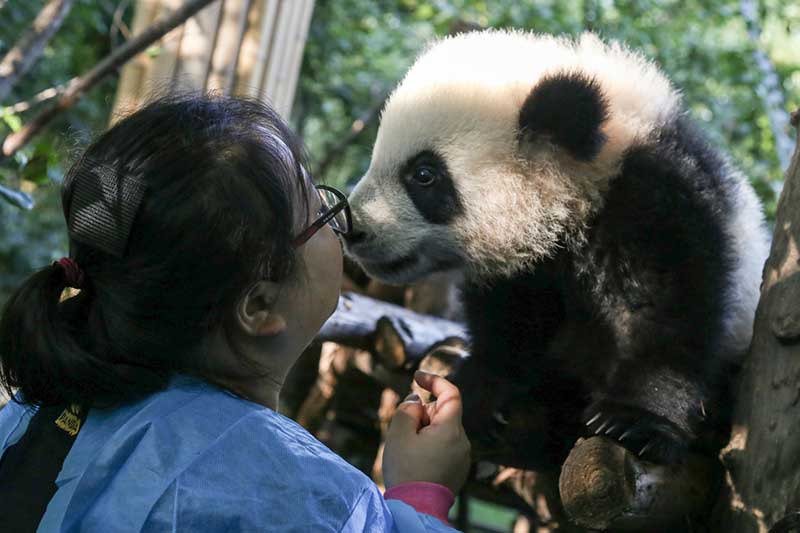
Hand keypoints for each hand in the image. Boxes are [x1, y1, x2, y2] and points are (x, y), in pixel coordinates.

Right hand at [382, 370, 471, 493]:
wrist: (417, 509)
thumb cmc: (407, 470)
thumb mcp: (399, 434)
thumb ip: (407, 409)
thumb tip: (417, 400)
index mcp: (451, 429)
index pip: (451, 393)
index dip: (434, 380)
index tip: (417, 376)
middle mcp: (463, 441)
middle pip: (443, 413)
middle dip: (423, 413)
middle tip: (404, 430)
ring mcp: (462, 457)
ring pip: (443, 431)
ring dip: (425, 431)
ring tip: (408, 450)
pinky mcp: (458, 470)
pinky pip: (445, 447)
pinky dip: (430, 445)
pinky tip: (417, 462)